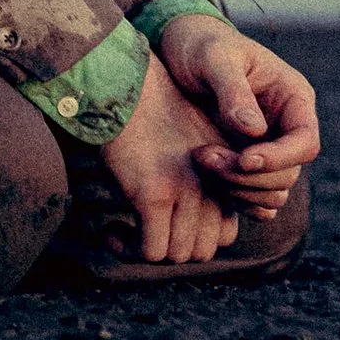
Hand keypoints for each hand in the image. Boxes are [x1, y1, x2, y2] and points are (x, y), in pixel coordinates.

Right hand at [99, 57, 243, 263]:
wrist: (128, 84)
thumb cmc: (154, 108)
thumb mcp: (195, 140)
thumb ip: (205, 178)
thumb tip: (191, 219)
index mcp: (227, 174)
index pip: (225, 234)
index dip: (194, 237)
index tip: (165, 227)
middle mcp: (215, 185)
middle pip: (204, 250)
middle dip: (173, 248)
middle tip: (145, 232)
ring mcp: (186, 192)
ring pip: (177, 255)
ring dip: (149, 251)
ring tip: (125, 233)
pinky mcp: (155, 195)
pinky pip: (150, 251)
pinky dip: (128, 250)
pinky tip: (112, 232)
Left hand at [153, 13, 320, 221]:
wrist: (178, 50)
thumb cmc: (200, 45)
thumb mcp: (214, 59)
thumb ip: (233, 91)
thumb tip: (256, 130)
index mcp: (292, 97)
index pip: (305, 142)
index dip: (279, 158)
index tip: (243, 159)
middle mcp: (285, 126)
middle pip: (288, 173)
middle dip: (248, 174)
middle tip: (205, 157)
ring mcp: (267, 148)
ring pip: (271, 191)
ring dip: (238, 188)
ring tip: (200, 160)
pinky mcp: (245, 164)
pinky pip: (255, 198)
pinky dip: (235, 198)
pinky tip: (208, 181)